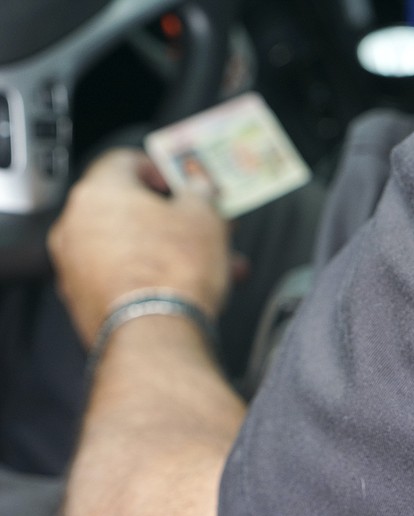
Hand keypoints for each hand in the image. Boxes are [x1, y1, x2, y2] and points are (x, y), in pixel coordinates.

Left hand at [49, 149, 230, 345]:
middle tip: (203, 224)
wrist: (154, 333)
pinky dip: (153, 274)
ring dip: (170, 248)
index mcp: (99, 192)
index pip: (123, 160)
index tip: (181, 182)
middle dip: (172, 216)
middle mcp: (76, 225)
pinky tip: (189, 286)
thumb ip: (200, 191)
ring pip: (130, 245)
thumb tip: (198, 187)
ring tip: (213, 262)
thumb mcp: (203, 215)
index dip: (158, 167)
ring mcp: (75, 266)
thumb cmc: (174, 268)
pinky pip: (123, 276)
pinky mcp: (84, 301)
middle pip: (128, 208)